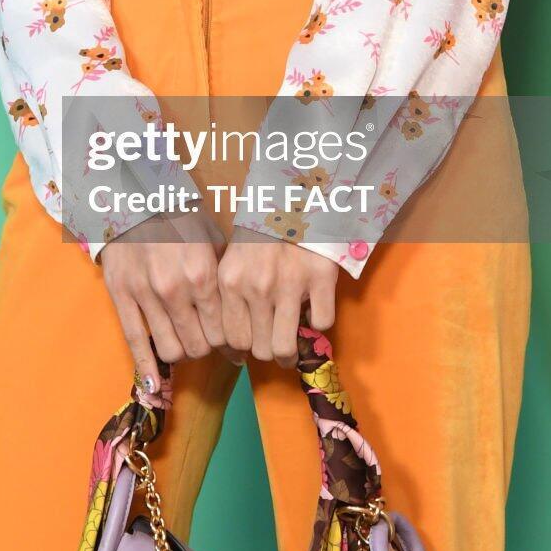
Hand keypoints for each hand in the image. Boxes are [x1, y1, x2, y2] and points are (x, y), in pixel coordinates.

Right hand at [99, 211, 243, 391]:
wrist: (134, 196)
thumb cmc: (180, 216)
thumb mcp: (212, 240)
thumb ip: (225, 278)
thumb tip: (247, 316)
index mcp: (203, 275)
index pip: (223, 331)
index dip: (230, 343)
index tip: (232, 345)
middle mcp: (175, 289)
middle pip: (199, 346)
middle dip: (206, 348)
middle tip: (206, 340)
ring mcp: (145, 295)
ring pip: (171, 350)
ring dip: (181, 351)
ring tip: (184, 340)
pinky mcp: (121, 296)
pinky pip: (135, 343)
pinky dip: (147, 369)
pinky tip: (155, 386)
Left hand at [217, 225, 339, 367]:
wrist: (294, 197)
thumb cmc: (260, 230)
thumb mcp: (233, 258)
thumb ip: (231, 295)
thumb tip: (233, 343)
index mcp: (230, 282)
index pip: (231, 338)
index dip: (241, 351)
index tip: (249, 351)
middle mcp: (256, 287)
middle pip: (258, 348)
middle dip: (267, 353)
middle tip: (274, 346)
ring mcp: (289, 285)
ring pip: (284, 346)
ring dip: (290, 353)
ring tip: (293, 349)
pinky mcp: (320, 279)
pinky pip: (320, 322)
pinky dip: (318, 321)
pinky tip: (313, 310)